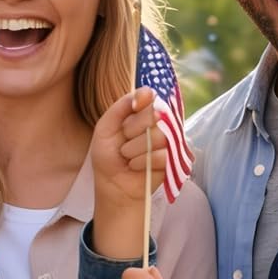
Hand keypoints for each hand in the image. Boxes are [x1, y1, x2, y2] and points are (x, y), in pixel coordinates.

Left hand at [91, 87, 165, 209]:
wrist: (113, 186)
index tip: (135, 106)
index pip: (150, 97)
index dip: (144, 99)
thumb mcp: (106, 128)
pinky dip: (142, 162)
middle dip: (133, 128)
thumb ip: (121, 107)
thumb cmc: (108, 157)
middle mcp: (156, 125)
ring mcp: (166, 142)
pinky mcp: (171, 160)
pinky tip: (135, 166)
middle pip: (155, 114)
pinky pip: (161, 155)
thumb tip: (145, 92)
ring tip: (127, 156)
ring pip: (158, 135)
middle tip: (124, 139)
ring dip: (135, 148)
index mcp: (141, 114)